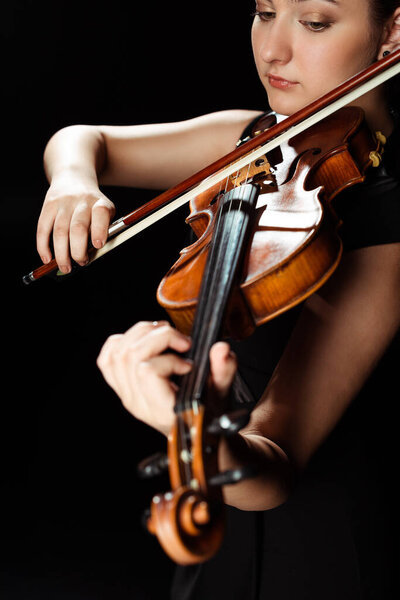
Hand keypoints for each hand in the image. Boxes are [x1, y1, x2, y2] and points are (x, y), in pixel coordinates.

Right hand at [36, 175, 114, 272]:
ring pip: (59, 232)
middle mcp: (81, 201)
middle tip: (81, 262)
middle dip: (78, 250)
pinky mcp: (48, 205)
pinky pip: (42, 229)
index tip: (98, 245)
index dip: (99, 229)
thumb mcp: (105, 211)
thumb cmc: (92, 204)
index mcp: (100, 203)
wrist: (73, 178)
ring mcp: (63, 203)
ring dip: (61, 254)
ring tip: (65, 267)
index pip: (101, 213)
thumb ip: (103, 230)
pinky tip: (47, 258)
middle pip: (78, 228)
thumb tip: (93, 255)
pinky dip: (43, 246)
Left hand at [97, 321, 236, 435]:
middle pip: (131, 355)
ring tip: (164, 333)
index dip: (169, 359)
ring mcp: (126, 394)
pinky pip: (107, 358)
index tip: (188, 364)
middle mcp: (138, 403)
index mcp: (161, 409)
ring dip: (142, 333)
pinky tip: (143, 340)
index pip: (147, 372)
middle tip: (180, 341)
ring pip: (118, 352)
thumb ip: (223, 370)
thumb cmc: (207, 412)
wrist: (193, 430)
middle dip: (158, 337)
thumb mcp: (221, 392)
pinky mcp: (121, 386)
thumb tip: (221, 348)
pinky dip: (122, 341)